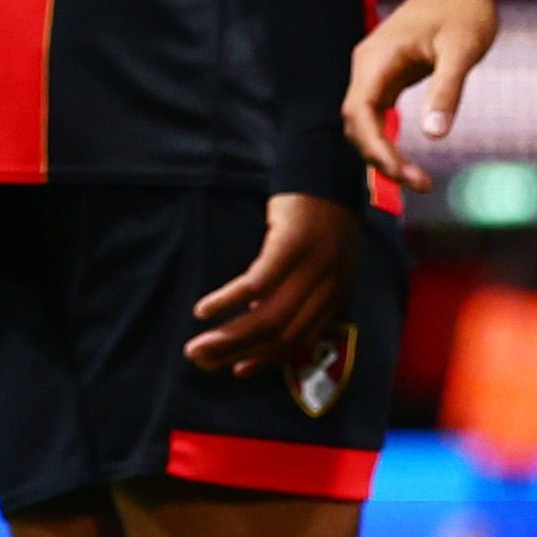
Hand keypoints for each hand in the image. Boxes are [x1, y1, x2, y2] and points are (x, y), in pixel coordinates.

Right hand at [188, 191, 361, 388]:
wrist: (326, 166)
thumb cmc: (322, 213)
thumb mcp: (330, 258)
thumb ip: (314, 293)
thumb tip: (278, 325)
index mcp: (338, 290)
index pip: (303, 338)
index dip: (269, 359)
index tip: (239, 370)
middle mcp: (329, 284)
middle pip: (282, 334)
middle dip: (239, 353)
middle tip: (203, 361)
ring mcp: (312, 266)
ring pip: (268, 317)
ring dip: (228, 337)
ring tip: (197, 346)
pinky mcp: (291, 244)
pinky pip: (256, 285)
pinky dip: (227, 301)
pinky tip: (204, 310)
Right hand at [343, 0, 502, 195]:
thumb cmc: (465, 11)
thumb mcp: (462, 50)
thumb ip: (447, 90)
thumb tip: (435, 134)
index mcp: (377, 57)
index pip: (359, 113)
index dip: (375, 149)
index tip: (405, 174)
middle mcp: (367, 65)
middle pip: (356, 124)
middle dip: (381, 159)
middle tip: (421, 184)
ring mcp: (374, 71)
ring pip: (364, 123)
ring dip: (383, 154)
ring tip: (419, 180)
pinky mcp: (386, 76)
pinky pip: (376, 116)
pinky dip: (387, 142)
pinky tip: (407, 164)